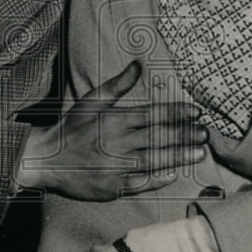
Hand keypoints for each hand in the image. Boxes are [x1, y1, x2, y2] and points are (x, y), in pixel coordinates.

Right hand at [16, 61, 206, 200]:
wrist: (46, 158)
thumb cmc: (71, 127)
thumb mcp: (92, 100)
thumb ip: (118, 84)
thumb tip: (138, 64)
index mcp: (115, 119)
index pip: (153, 114)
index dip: (177, 112)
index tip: (196, 112)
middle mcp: (117, 141)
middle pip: (157, 136)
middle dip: (184, 134)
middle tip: (205, 133)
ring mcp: (115, 165)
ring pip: (153, 159)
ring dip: (178, 156)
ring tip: (199, 152)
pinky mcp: (111, 186)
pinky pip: (138, 183)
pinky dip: (155, 179)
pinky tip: (172, 175)